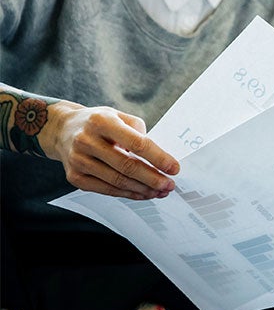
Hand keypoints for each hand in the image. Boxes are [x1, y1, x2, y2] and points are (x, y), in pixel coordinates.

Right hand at [44, 103, 177, 198]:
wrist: (62, 130)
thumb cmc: (98, 123)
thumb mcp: (118, 116)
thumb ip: (139, 131)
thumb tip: (158, 157)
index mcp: (102, 122)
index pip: (136, 143)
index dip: (158, 157)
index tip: (174, 168)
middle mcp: (86, 141)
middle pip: (126, 166)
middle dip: (152, 178)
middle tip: (169, 185)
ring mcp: (78, 161)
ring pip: (117, 181)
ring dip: (142, 189)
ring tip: (159, 191)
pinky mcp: (74, 177)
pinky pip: (106, 189)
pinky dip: (127, 193)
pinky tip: (141, 194)